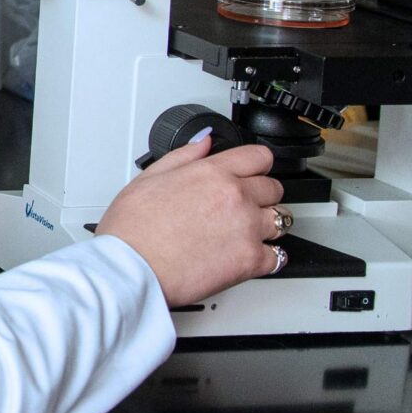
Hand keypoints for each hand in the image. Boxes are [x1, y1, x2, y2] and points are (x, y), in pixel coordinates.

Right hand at [96, 134, 284, 306]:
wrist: (131, 269)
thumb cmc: (132, 229)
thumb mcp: (149, 178)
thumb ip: (183, 156)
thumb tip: (203, 143)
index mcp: (212, 173)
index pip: (259, 157)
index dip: (256, 164)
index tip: (252, 173)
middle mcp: (236, 197)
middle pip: (274, 188)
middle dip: (262, 195)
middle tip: (243, 206)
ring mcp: (247, 229)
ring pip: (281, 220)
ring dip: (267, 225)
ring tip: (246, 232)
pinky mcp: (250, 261)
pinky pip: (277, 257)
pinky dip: (267, 258)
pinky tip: (250, 256)